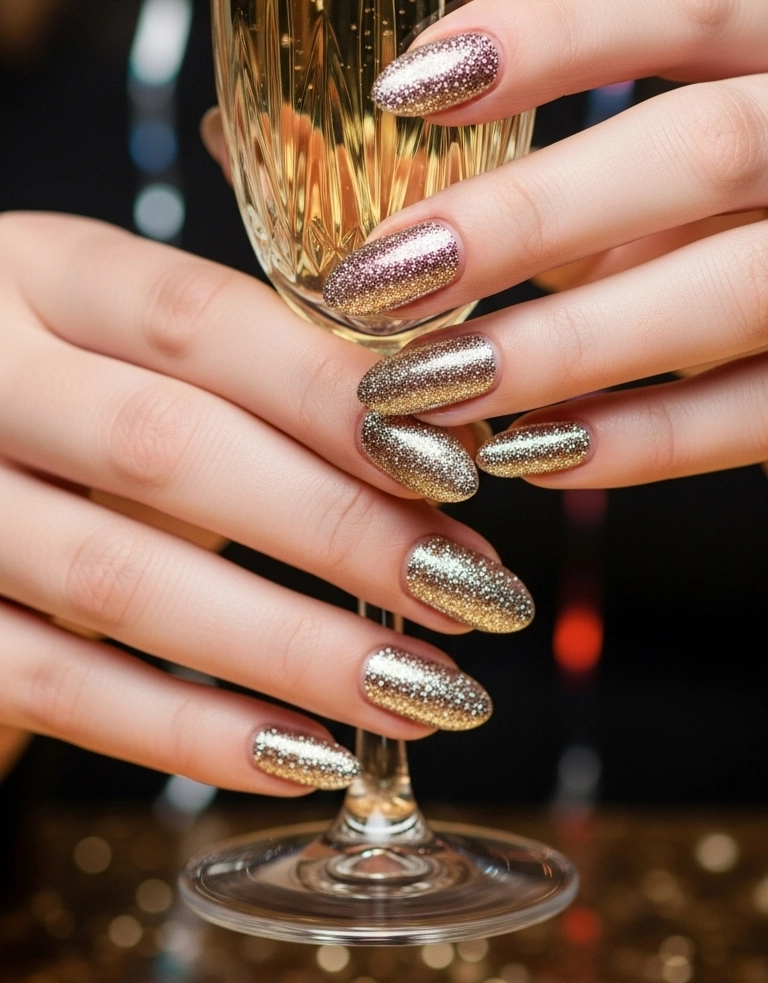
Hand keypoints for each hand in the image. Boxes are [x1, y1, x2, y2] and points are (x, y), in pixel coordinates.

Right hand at [0, 213, 533, 789]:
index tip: (453, 465)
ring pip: (117, 581)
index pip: (196, 320)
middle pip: (164, 448)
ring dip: (289, 648)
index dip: (327, 393)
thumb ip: (239, 353)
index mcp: (41, 272)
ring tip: (422, 689)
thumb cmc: (51, 369)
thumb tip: (433, 427)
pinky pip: (53, 687)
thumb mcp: (111, 317)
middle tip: (469, 588)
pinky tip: (303, 756)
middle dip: (337, 528)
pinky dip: (185, 733)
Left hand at [331, 0, 767, 487]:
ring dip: (567, 343)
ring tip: (428, 384)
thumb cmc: (706, 210)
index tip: (402, 87)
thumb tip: (241, 137)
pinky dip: (641, 439)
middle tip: (380, 278)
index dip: (549, 32)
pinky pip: (759, 412)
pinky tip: (525, 450)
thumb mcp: (633, 155)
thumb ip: (494, 146)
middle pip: (702, 147)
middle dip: (530, 217)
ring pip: (734, 287)